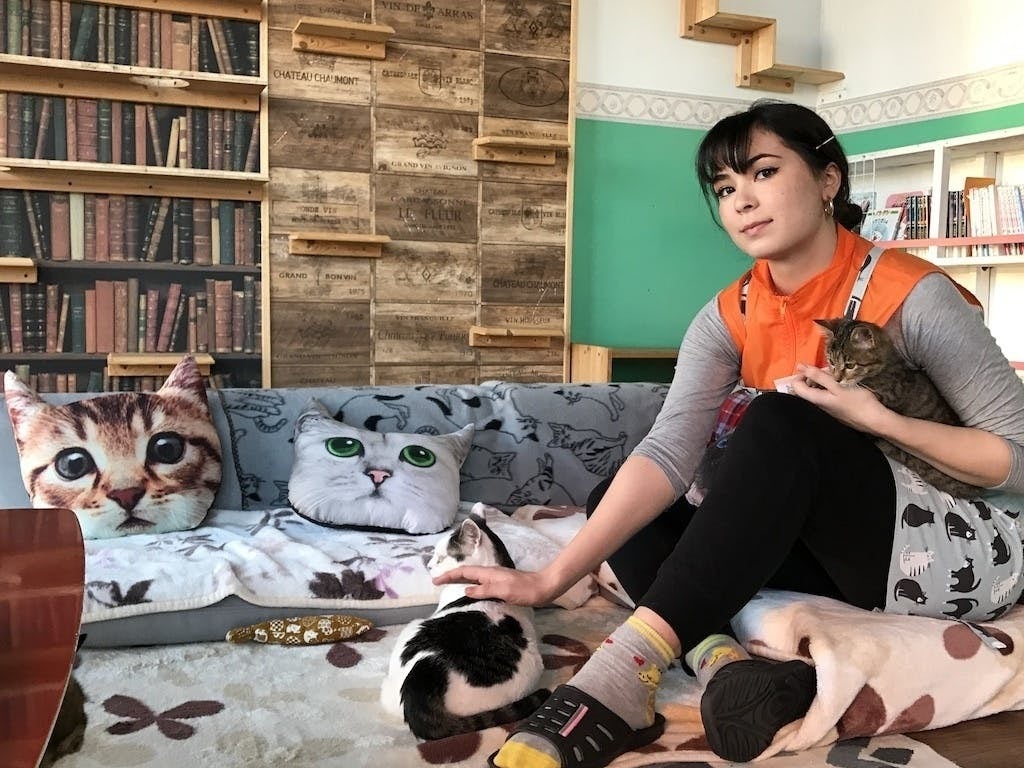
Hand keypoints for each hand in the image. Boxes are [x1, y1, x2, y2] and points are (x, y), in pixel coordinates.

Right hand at [431, 565, 557, 606]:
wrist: (545, 587)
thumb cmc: (525, 590)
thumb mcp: (503, 590)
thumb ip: (484, 589)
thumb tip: (465, 590)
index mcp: (489, 573)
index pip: (464, 572)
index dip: (449, 575)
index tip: (435, 580)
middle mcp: (491, 574)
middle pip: (467, 573)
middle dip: (451, 576)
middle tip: (437, 582)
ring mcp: (496, 579)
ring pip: (473, 577)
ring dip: (460, 580)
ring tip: (449, 585)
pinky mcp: (502, 585)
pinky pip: (481, 583)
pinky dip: (471, 585)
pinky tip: (472, 591)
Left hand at [789, 363, 892, 434]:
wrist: (874, 420)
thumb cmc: (857, 401)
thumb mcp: (837, 386)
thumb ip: (818, 376)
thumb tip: (799, 366)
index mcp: (815, 399)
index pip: (796, 386)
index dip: (801, 375)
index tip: (814, 369)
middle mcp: (817, 407)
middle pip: (805, 390)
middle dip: (813, 378)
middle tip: (828, 373)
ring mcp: (826, 410)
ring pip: (816, 393)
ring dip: (823, 383)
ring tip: (836, 379)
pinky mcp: (835, 411)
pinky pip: (826, 398)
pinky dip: (830, 390)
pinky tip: (841, 387)